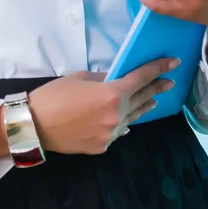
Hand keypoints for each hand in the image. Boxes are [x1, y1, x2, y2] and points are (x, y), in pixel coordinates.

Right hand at [27, 58, 178, 154]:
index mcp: (112, 94)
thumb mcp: (80, 78)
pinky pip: (119, 131)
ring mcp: (111, 133)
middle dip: (157, 88)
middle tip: (169, 82)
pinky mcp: (102, 146)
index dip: (159, 68)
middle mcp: (117, 115)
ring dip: (143, 106)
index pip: (142, 78)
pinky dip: (123, 122)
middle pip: (143, 98)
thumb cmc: (54, 96)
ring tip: (153, 100)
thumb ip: (103, 79)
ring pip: (133, 117)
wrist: (34, 126)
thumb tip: (116, 78)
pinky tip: (125, 120)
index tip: (173, 62)